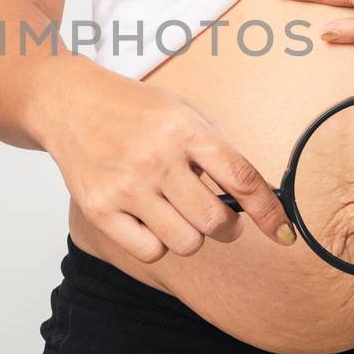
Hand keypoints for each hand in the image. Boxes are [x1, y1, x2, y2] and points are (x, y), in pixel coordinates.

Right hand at [31, 66, 296, 262]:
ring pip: (187, 242)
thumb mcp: (184, 112)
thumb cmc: (134, 109)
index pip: (241, 179)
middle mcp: (157, 157)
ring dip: (191, 235)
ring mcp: (127, 185)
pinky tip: (147, 218)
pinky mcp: (100, 208)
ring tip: (176, 212)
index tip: (284, 232)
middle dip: (226, 226)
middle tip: (216, 215)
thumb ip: (218, 150)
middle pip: (216, 221)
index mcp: (185, 129)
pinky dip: (157, 242)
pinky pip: (150, 251)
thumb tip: (256, 197)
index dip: (270, 212)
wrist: (69, 102)